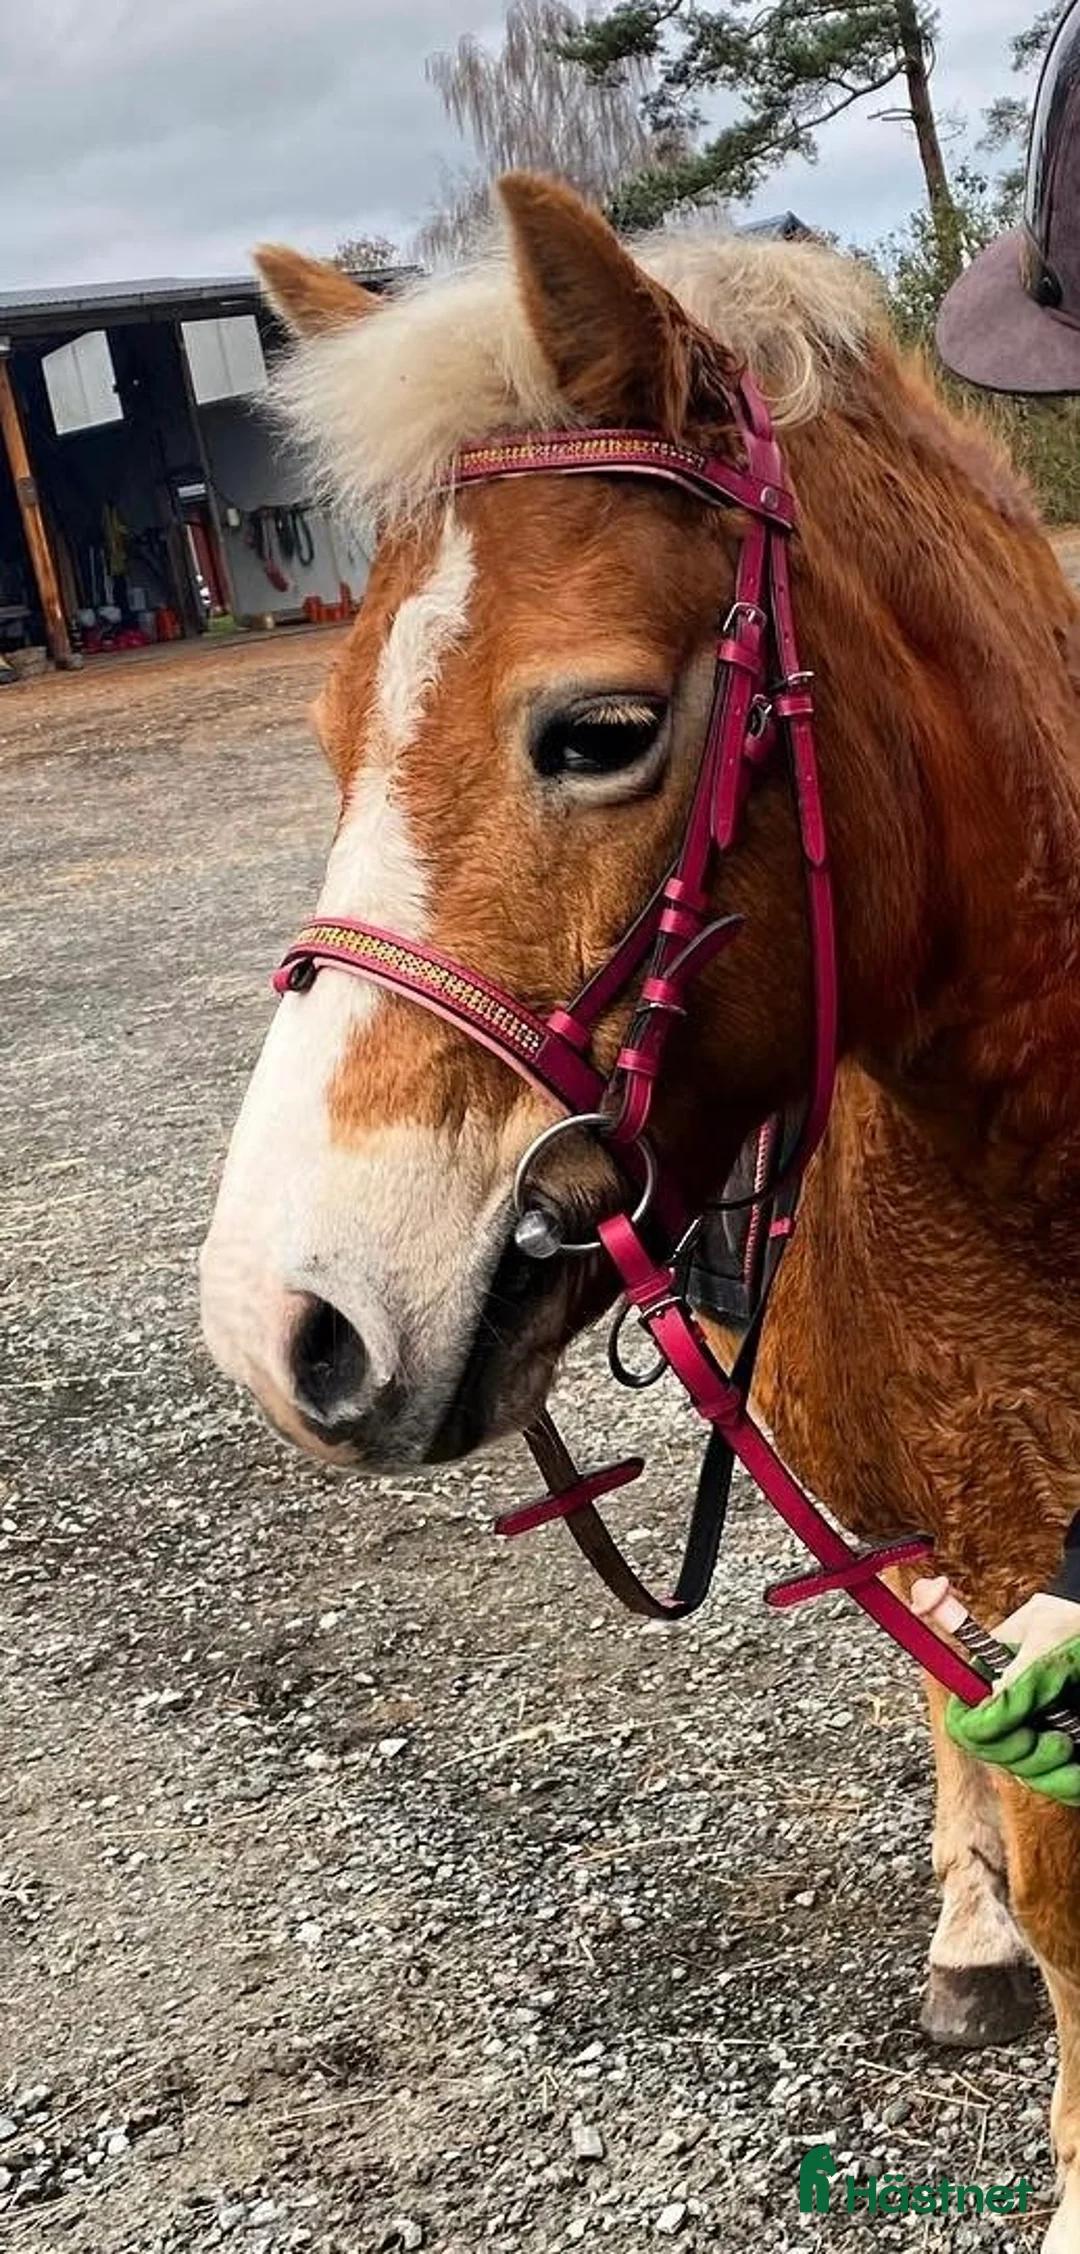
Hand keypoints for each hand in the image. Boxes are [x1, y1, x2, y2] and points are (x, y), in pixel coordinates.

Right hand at [945, 1594, 1079, 1802]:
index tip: (1013, 1728)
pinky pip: (1052, 1781)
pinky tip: (1077, 1773)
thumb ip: (1018, 1671)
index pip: (963, 1716)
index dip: (979, 1729)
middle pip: (990, 1751)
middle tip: (1054, 1739)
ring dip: (1045, 1769)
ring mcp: (1034, 1729)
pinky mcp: (1058, 1749)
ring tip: (1069, 1746)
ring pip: (1021, 1772)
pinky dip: (1064, 1783)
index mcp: (989, 1674)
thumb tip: (991, 1702)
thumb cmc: (1073, 1621)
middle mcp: (1007, 1707)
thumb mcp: (1046, 1637)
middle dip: (1019, 1752)